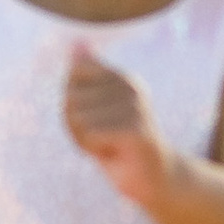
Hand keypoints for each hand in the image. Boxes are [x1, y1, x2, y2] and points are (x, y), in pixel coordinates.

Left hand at [63, 43, 176, 213]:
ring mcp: (136, 107)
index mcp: (121, 77)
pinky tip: (112, 153)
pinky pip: (91, 134)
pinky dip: (94, 149)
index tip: (91, 117)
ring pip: (78, 119)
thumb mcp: (93, 108)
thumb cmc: (116, 143)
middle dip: (75, 126)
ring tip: (107, 145)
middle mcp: (130, 87)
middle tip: (100, 137)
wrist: (152, 177)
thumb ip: (82, 79)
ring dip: (84, 140)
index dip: (71, 101)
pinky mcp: (137, 130)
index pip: (73, 74)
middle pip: (71, 99)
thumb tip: (73, 46)